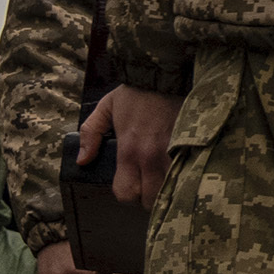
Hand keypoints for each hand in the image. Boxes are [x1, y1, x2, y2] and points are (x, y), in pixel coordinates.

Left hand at [82, 85, 181, 204]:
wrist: (166, 74)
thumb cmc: (137, 92)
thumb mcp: (106, 108)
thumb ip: (90, 134)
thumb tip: (83, 160)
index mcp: (129, 151)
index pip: (126, 193)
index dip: (127, 193)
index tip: (130, 184)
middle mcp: (150, 157)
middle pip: (151, 199)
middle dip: (149, 197)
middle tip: (150, 185)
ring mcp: (173, 154)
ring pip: (171, 190)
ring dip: (168, 189)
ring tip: (166, 179)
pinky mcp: (191, 147)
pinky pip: (188, 174)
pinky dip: (184, 176)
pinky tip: (183, 170)